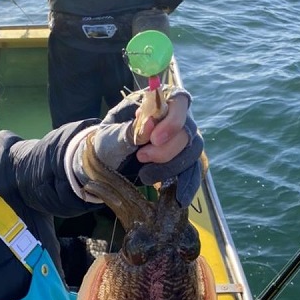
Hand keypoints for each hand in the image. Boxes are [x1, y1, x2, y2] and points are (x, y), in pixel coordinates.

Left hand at [72, 87, 203, 206]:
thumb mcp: (110, 136)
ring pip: (192, 152)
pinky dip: (187, 184)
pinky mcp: (182, 162)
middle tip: (141, 157)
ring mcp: (181, 142)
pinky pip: (193, 171)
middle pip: (187, 130)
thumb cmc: (107, 143)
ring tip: (145, 175)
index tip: (154, 138)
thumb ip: (130, 129)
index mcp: (157, 103)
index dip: (172, 120)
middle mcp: (175, 119)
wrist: (106, 165)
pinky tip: (179, 197)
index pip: (179, 101)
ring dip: (171, 167)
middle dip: (166, 149)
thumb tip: (150, 124)